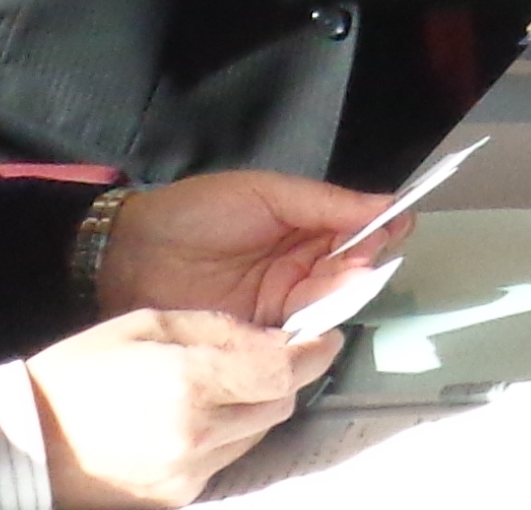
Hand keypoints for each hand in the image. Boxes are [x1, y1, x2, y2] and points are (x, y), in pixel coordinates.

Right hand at [27, 307, 336, 507]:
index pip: (283, 370)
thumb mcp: (149, 323)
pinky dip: (224, 435)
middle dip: (282, 377)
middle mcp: (198, 434)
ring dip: (254, 407)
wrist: (25, 441)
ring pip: (257, 434)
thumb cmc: (80, 372)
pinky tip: (194, 417)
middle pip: (278, 405)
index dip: (313, 350)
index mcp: (190, 382)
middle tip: (267, 354)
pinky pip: (226, 460)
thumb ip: (218, 330)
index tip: (323, 336)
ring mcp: (189, 472)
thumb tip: (274, 336)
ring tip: (220, 384)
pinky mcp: (179, 496)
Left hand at [98, 170, 401, 324]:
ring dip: (342, 291)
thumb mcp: (264, 193)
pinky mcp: (257, 336)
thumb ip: (323, 202)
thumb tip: (387, 202)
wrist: (131, 253)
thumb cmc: (198, 211)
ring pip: (327, 302)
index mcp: (302, 227)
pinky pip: (296, 335)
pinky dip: (314, 329)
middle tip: (368, 255)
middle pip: (347, 269)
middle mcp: (297, 267)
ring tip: (349, 278)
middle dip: (363, 261)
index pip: (353, 230)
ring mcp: (278, 304)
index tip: (399, 223)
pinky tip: (323, 317)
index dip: (378, 228)